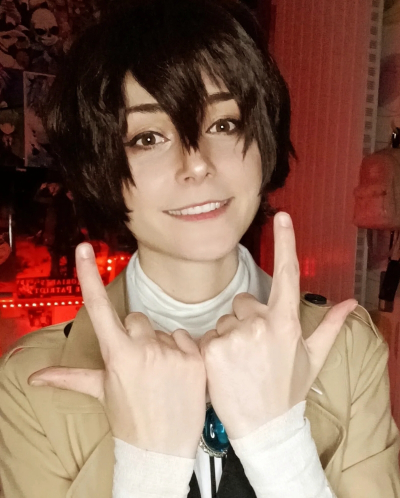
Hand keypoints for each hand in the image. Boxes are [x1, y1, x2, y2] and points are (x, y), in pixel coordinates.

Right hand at [28, 243, 205, 458]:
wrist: (162, 448)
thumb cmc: (128, 417)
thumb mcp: (101, 392)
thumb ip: (69, 377)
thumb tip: (33, 377)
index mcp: (116, 354)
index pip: (98, 308)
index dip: (88, 275)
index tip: (84, 248)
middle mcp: (143, 348)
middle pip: (137, 320)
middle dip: (136, 336)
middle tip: (140, 365)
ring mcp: (171, 352)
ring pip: (163, 329)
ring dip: (160, 344)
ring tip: (161, 373)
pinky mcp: (196, 358)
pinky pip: (186, 336)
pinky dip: (182, 349)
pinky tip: (179, 372)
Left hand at [199, 212, 356, 439]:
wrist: (264, 427)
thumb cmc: (288, 390)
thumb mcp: (312, 359)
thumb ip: (330, 326)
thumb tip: (352, 304)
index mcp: (286, 322)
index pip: (287, 274)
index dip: (286, 242)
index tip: (282, 217)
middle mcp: (260, 323)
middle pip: (242, 302)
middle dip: (246, 320)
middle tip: (253, 350)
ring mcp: (235, 335)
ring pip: (224, 321)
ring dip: (229, 336)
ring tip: (239, 364)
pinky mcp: (211, 348)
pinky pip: (208, 335)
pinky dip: (212, 349)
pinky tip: (224, 369)